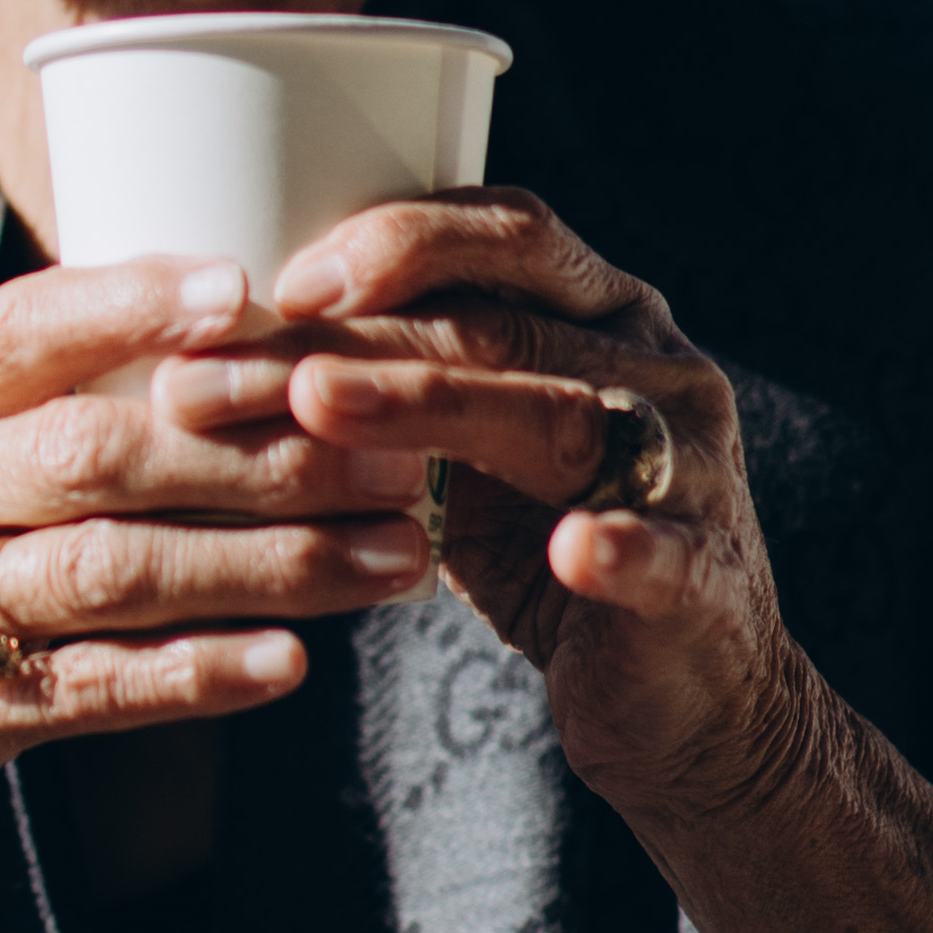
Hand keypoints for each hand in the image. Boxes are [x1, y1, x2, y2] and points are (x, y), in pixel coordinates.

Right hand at [0, 249, 442, 914]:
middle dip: (262, 449)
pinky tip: (290, 665)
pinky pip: (88, 690)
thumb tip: (223, 329)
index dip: (139, 302)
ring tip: (391, 558)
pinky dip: (194, 675)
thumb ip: (32, 404)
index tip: (258, 288)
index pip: (24, 328)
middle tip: (396, 449)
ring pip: (112, 568)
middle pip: (100, 451)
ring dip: (268, 562)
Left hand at [234, 190, 823, 902]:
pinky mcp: (704, 578)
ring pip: (563, 416)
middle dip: (359, 338)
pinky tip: (568, 549)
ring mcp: (692, 471)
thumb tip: (228, 343)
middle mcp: (657, 370)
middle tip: (233, 373)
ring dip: (432, 407)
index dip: (398, 241)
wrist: (682, 695)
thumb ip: (396, 387)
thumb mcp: (469, 453)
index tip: (284, 281)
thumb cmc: (546, 550)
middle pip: (505, 324)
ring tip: (319, 409)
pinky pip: (664, 550)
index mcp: (602, 316)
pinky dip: (618, 546)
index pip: (508, 236)